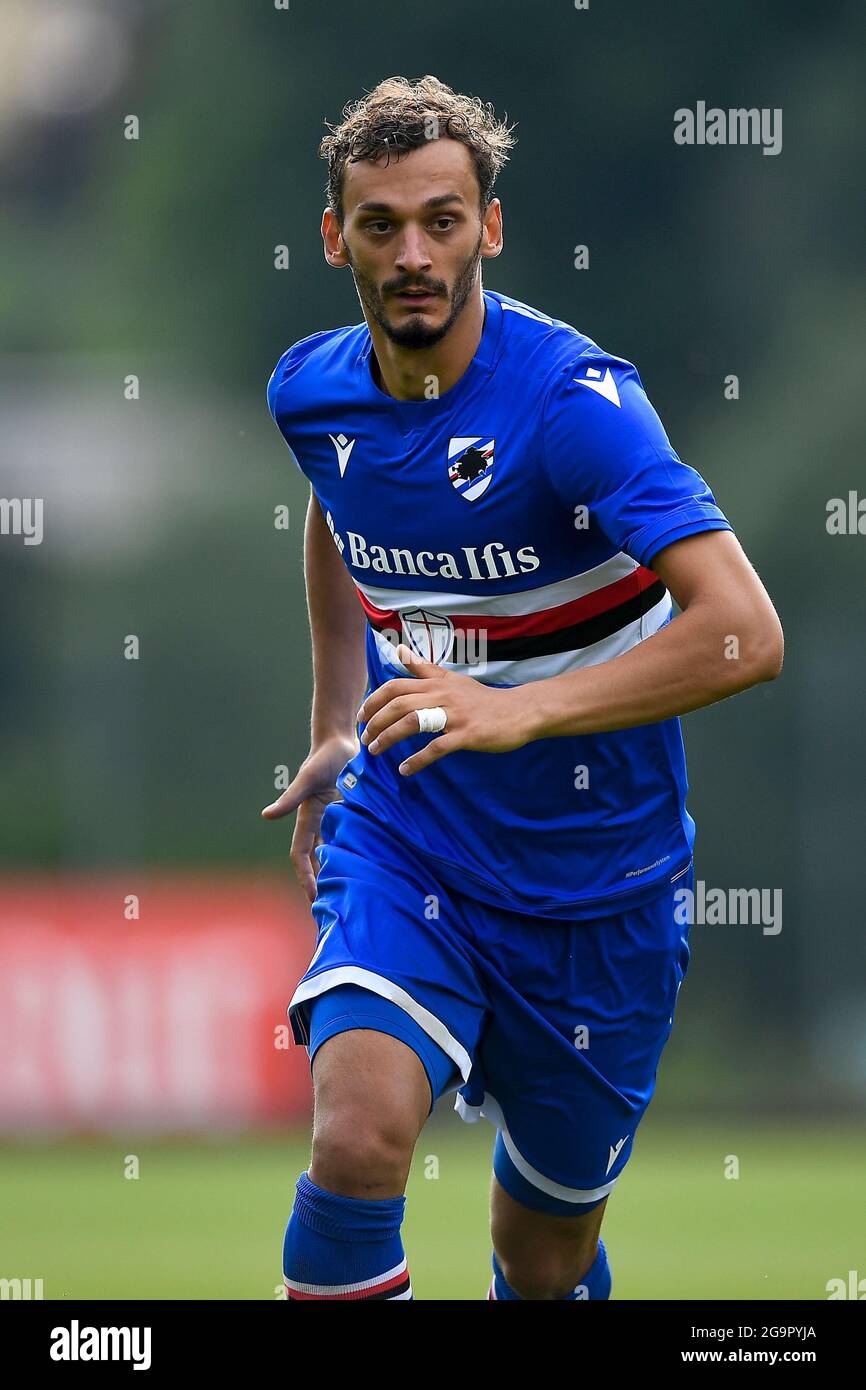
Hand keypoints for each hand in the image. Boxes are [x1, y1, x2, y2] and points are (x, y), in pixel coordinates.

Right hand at [261, 733, 358, 902]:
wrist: (343, 741)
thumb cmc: (324, 757)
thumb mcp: (308, 779)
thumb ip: (290, 798)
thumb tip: (266, 816)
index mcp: (309, 818)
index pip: (301, 854)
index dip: (305, 876)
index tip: (313, 897)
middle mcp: (321, 821)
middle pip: (316, 858)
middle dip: (319, 881)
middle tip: (329, 906)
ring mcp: (337, 817)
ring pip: (335, 851)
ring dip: (337, 870)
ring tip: (347, 894)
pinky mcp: (352, 811)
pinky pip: (352, 838)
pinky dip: (354, 853)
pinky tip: (368, 866)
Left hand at [357, 643, 532, 776]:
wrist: (519, 712)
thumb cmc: (483, 699)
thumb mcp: (452, 680)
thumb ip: (424, 668)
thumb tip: (400, 651)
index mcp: (437, 684)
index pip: (395, 686)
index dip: (373, 700)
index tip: (362, 717)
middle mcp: (442, 695)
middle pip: (398, 704)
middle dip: (375, 721)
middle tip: (365, 738)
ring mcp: (454, 715)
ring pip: (412, 723)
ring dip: (388, 738)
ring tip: (375, 751)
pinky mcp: (467, 734)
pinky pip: (436, 748)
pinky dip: (417, 760)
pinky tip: (405, 769)